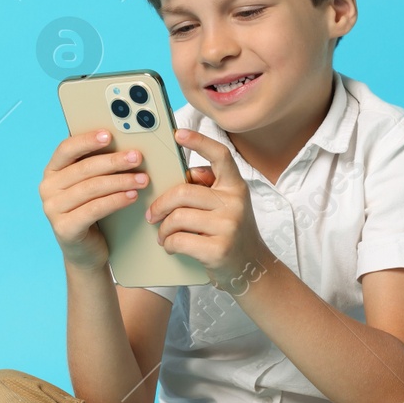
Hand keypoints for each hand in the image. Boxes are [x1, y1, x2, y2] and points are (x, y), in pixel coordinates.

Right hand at [39, 129, 149, 271]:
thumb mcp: (89, 185)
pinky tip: (132, 196)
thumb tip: (123, 144)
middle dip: (114, 162)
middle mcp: (47, 188)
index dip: (87, 140)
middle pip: (84, 169)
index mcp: (52, 171)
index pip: (66, 149)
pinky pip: (94, 209)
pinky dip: (116, 201)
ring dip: (121, 181)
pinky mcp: (64, 228)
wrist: (85, 251)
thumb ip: (96, 166)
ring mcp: (52, 209)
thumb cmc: (90, 211)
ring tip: (142, 179)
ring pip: (92, 188)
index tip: (110, 135)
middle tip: (137, 157)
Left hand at [145, 127, 273, 289]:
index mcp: (236, 186)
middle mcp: (235, 202)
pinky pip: (179, 239)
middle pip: (183, 192)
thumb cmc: (231, 233)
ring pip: (178, 217)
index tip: (178, 134)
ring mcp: (229, 226)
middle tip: (152, 215)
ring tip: (163, 235)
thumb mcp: (227, 205)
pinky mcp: (219, 249)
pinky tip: (171, 246)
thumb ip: (209, 187)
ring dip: (163, 229)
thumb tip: (188, 172)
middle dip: (160, 205)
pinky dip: (169, 244)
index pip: (220, 155)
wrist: (251, 269)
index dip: (199, 141)